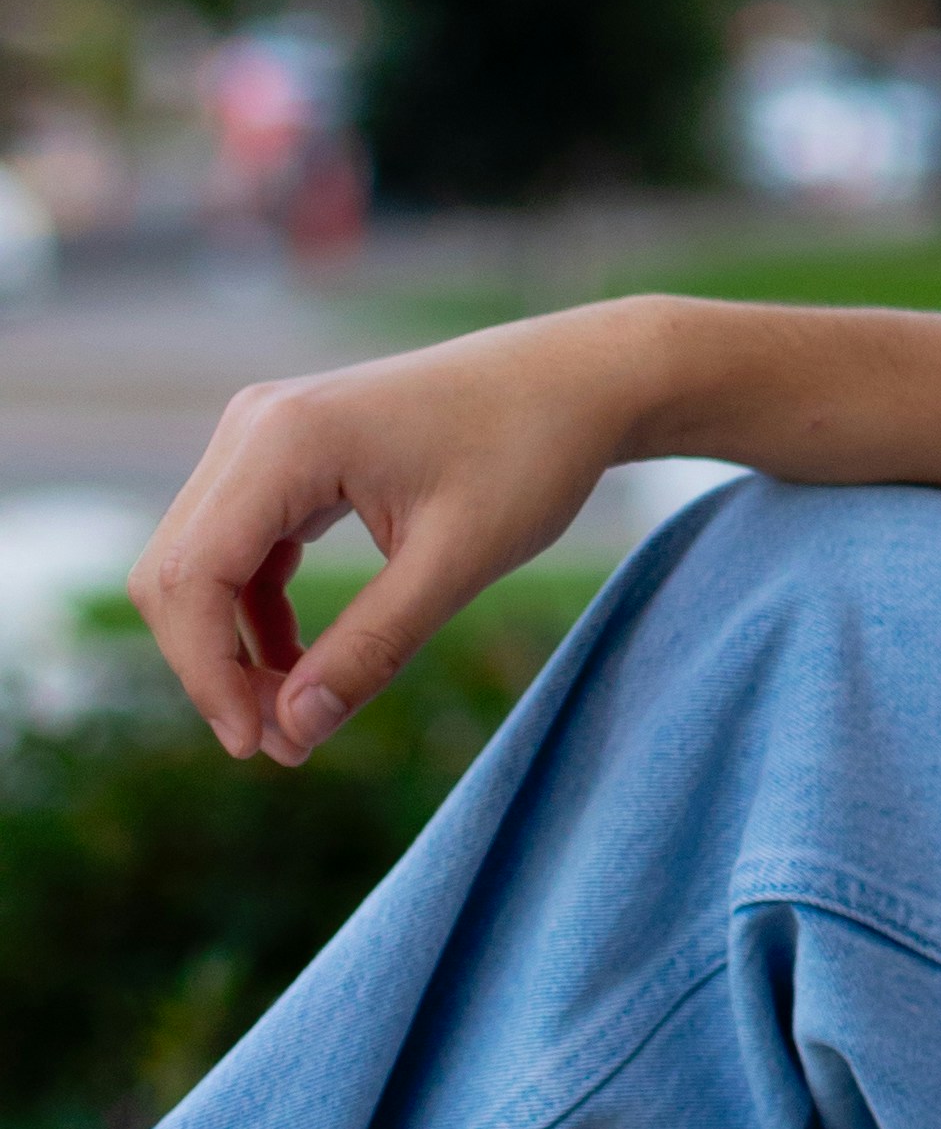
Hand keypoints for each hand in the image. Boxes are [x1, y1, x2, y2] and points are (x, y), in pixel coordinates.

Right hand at [130, 304, 675, 765]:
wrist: (575, 381)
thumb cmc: (530, 454)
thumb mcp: (458, 561)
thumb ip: (373, 646)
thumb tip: (294, 731)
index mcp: (286, 438)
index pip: (191, 575)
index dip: (206, 673)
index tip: (258, 747)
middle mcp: (255, 426)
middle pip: (176, 573)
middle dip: (214, 668)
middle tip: (283, 745)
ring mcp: (265, 436)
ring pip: (200, 565)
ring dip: (232, 648)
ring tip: (297, 718)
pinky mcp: (287, 456)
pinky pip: (239, 549)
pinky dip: (256, 614)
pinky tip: (302, 667)